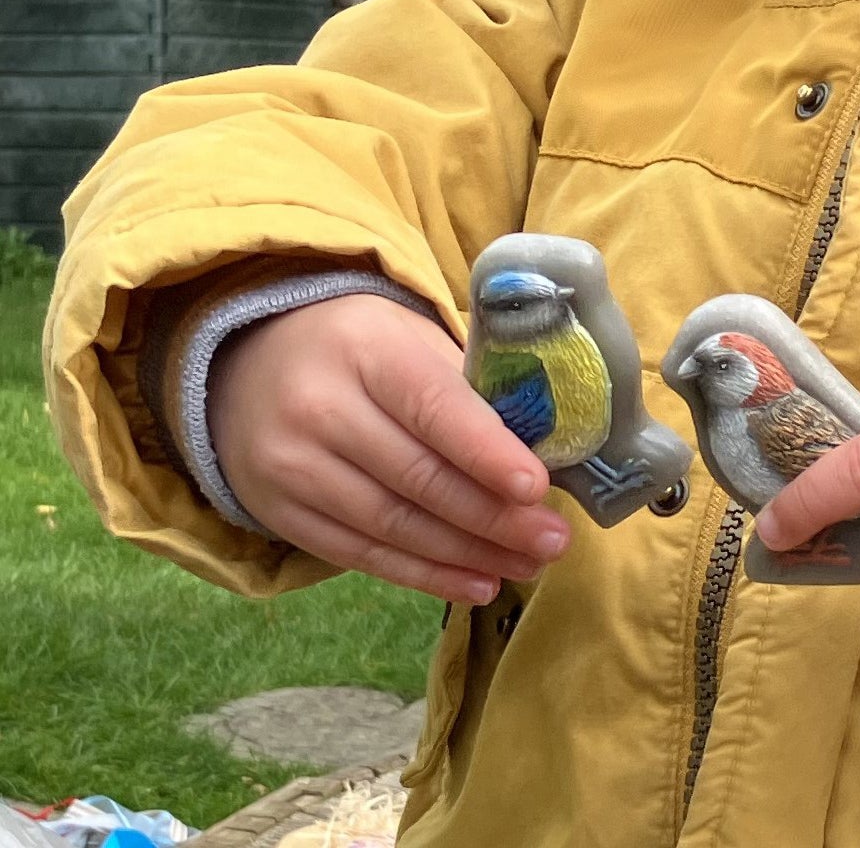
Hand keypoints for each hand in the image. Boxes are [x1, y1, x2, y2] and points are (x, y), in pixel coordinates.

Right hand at [211, 292, 570, 603]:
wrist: (246, 369)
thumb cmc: (359, 348)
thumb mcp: (409, 336)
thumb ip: (468, 382)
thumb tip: (544, 441)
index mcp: (365, 348)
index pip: (432, 405)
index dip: (486, 451)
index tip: (537, 487)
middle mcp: (319, 408)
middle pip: (418, 476)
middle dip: (494, 516)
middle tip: (553, 541)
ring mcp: (291, 467)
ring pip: (393, 524)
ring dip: (468, 554)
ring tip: (527, 566)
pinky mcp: (280, 514)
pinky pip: (362, 555)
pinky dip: (424, 573)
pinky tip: (476, 581)